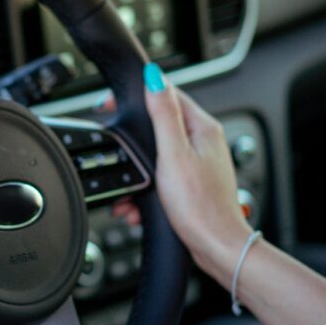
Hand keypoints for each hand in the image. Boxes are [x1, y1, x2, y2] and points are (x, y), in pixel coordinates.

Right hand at [112, 79, 251, 284]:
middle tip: (116, 156)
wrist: (216, 246)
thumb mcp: (172, 155)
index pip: (166, 95)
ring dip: (137, 175)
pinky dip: (146, 191)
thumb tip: (155, 78)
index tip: (110, 105)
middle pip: (158, 127)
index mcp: (202, 128)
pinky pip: (161, 178)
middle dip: (133, 146)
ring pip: (156, 157)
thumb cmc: (199, 206)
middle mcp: (204, 142)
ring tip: (128, 195)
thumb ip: (163, 115)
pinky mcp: (193, 184)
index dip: (135, 96)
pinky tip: (138, 206)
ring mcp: (199, 163)